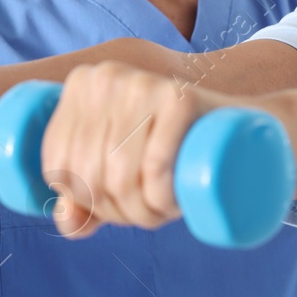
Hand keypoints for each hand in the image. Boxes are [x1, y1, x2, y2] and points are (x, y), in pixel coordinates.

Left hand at [37, 61, 231, 239]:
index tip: (117, 210)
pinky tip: (173, 204)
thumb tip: (66, 220)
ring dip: (144, 211)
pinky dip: (161, 196)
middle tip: (150, 214)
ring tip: (165, 211)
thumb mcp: (118, 167)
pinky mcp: (181, 96)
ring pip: (120, 173)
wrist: (238, 124)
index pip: (58, 163)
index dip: (84, 202)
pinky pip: (154, 163)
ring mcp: (144, 82)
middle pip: (90, 172)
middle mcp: (106, 76)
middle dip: (118, 212)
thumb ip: (82, 197)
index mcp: (80, 85)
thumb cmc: (171, 149)